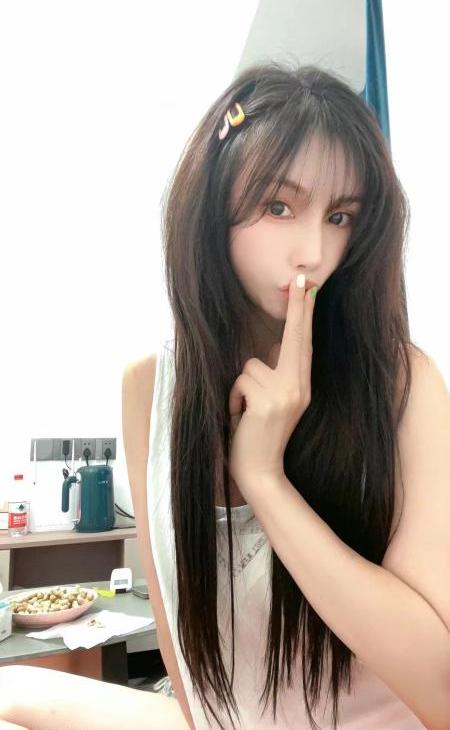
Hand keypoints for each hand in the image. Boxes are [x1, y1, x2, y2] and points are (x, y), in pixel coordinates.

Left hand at [228, 275, 316, 497]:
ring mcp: (287, 393)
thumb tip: (268, 349)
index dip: (305, 314)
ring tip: (244, 412)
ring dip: (239, 387)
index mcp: (302, 386)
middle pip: (295, 338)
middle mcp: (300, 387)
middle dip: (298, 306)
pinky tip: (239, 418)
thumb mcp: (274, 404)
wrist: (261, 474)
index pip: (303, 343)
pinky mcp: (269, 401)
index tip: (309, 287)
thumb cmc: (258, 437)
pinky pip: (240, 380)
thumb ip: (275, 377)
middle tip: (302, 277)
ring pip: (250, 365)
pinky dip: (232, 399)